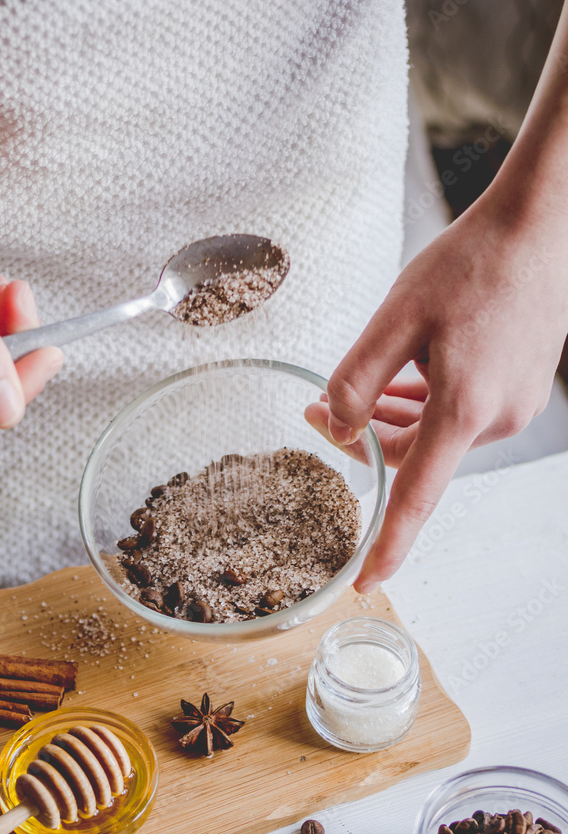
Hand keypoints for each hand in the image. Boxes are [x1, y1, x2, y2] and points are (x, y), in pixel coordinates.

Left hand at [306, 190, 567, 591]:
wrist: (537, 228)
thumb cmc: (470, 265)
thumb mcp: (397, 318)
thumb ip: (358, 380)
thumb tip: (336, 431)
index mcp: (465, 409)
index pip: (417, 496)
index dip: (389, 543)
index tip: (364, 581)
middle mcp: (495, 419)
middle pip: (415, 456)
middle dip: (364, 439)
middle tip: (319, 407)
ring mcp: (512, 407)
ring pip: (434, 434)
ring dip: (392, 419)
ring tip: (360, 385)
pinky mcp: (518, 390)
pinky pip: (457, 415)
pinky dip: (423, 405)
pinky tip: (403, 378)